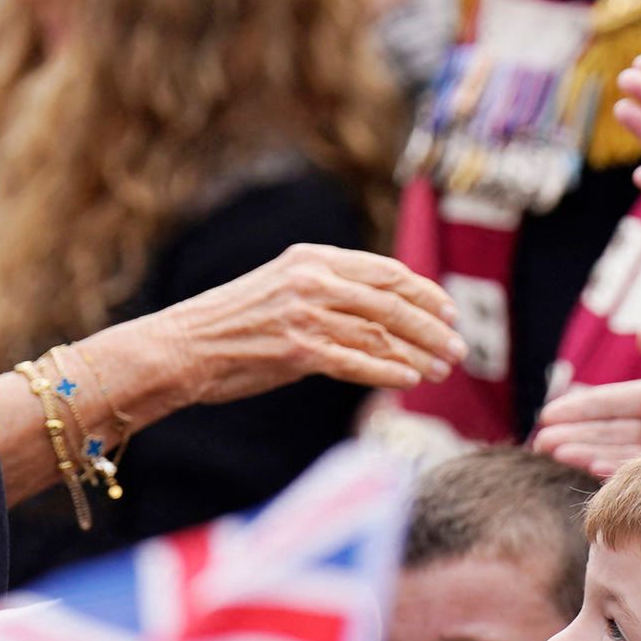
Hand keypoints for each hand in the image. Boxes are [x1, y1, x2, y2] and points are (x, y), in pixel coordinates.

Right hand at [131, 243, 460, 410]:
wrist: (182, 348)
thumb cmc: (232, 326)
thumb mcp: (283, 290)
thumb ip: (329, 294)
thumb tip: (381, 317)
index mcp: (312, 258)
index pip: (385, 271)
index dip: (424, 292)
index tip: (449, 312)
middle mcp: (313, 280)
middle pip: (392, 302)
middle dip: (432, 327)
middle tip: (459, 347)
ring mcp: (306, 315)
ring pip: (381, 334)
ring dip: (418, 355)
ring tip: (442, 371)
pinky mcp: (299, 351)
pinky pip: (357, 362)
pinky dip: (389, 372)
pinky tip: (410, 381)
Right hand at [533, 327, 640, 477]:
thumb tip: (639, 332)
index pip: (613, 401)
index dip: (581, 407)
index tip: (550, 413)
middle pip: (607, 429)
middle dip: (573, 433)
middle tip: (540, 441)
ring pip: (617, 453)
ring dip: (586, 453)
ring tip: (556, 454)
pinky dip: (615, 474)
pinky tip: (592, 473)